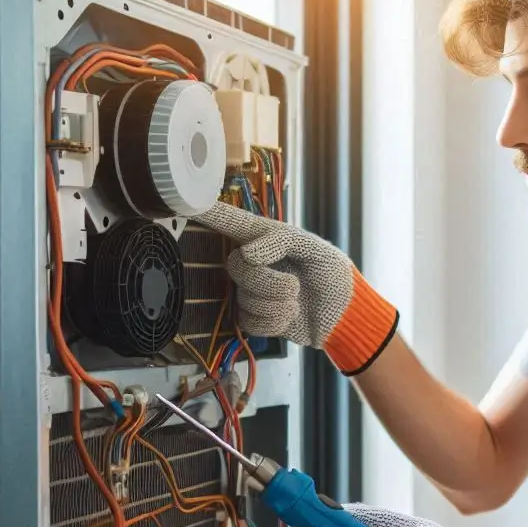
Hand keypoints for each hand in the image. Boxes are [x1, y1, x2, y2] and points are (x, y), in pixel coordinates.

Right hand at [193, 202, 397, 374]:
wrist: (344, 314)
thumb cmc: (332, 273)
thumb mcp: (316, 248)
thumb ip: (282, 240)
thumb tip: (247, 253)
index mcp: (266, 238)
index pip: (230, 223)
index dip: (207, 214)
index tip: (183, 204)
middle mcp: (253, 262)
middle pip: (236, 268)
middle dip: (269, 282)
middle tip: (295, 286)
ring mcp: (251, 291)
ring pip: (244, 298)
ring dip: (277, 304)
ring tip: (297, 301)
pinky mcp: (255, 318)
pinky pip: (250, 322)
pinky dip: (275, 322)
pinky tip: (290, 315)